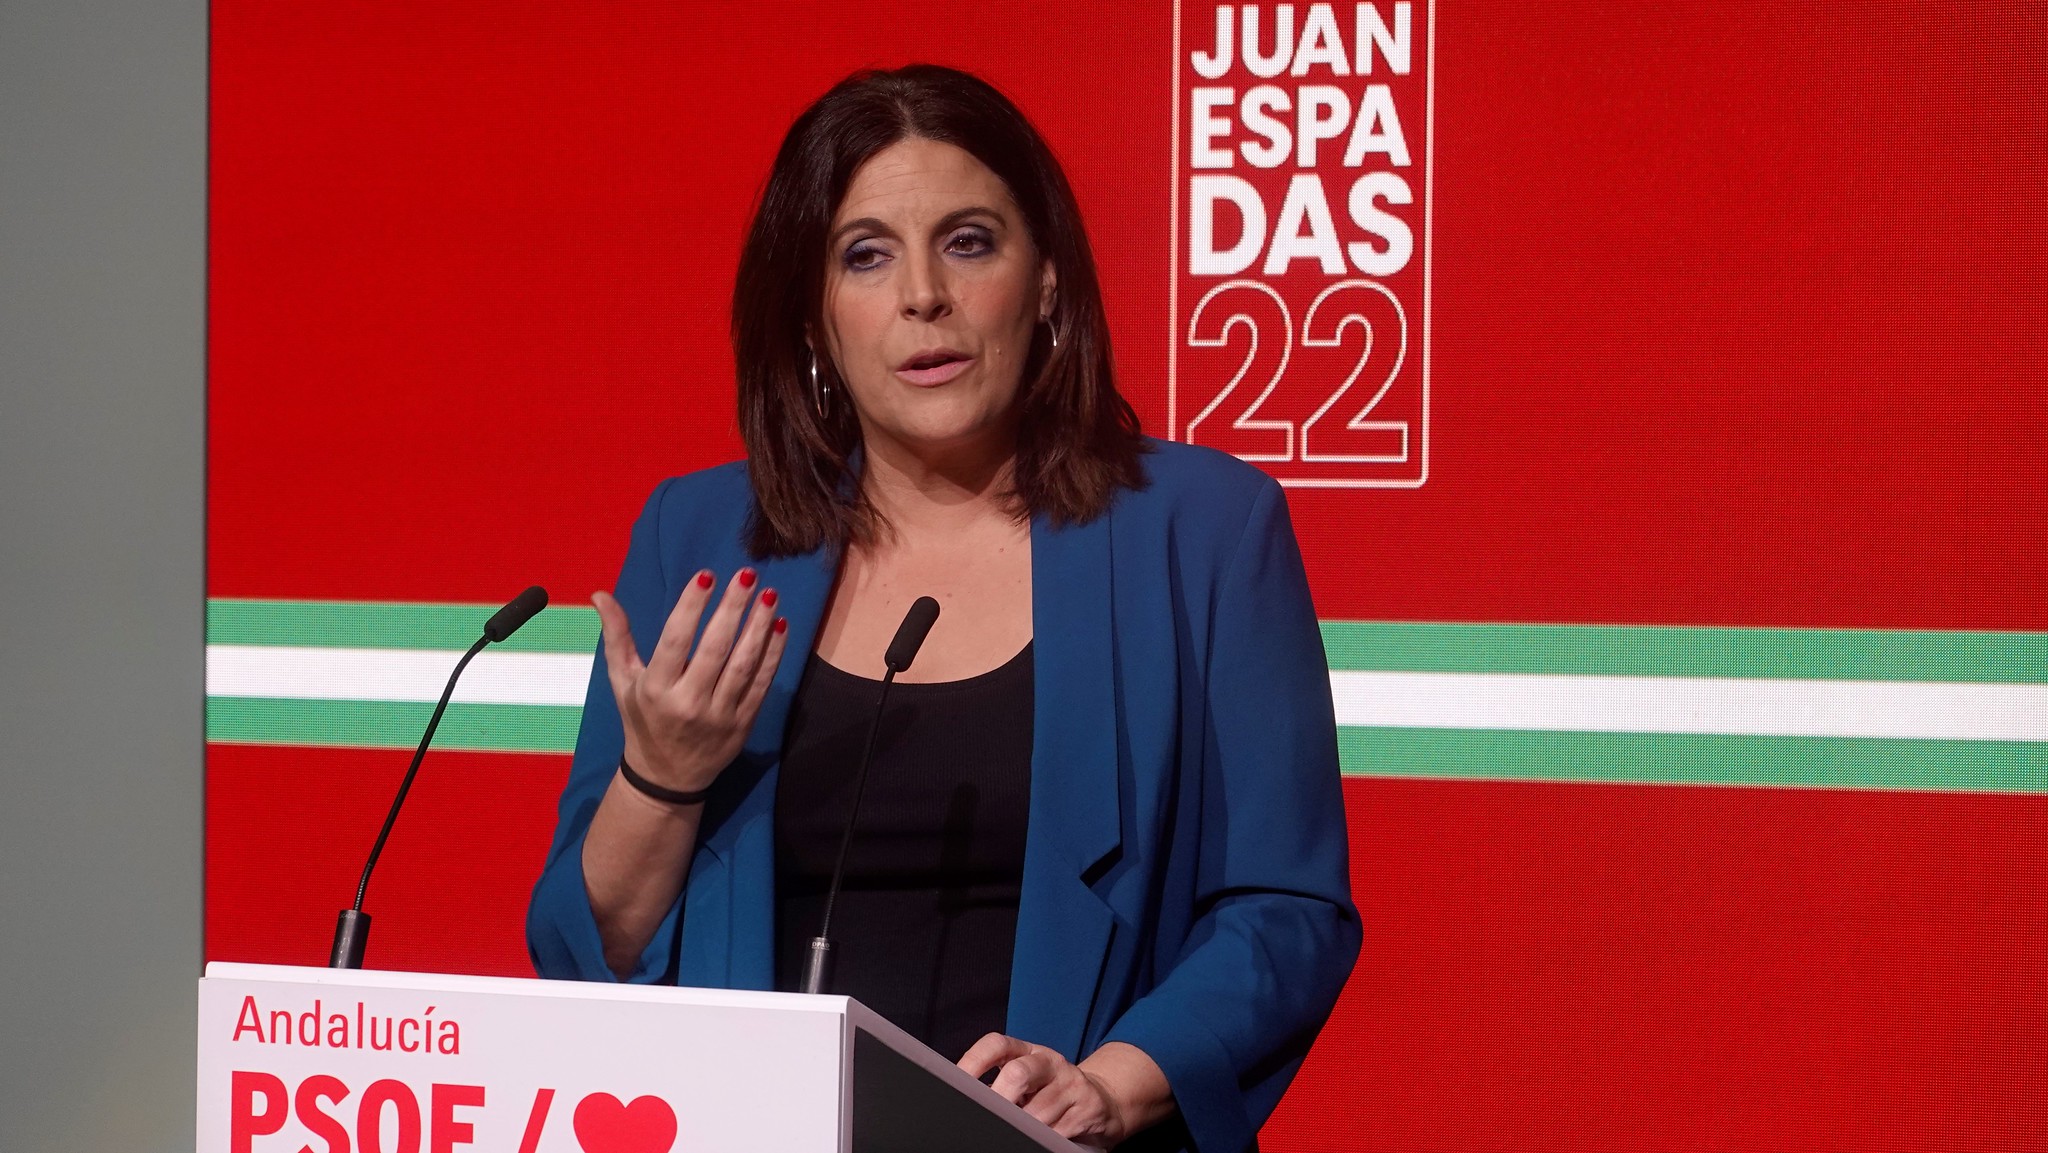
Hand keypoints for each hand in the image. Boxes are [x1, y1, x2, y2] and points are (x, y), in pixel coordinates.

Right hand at [593, 568, 786, 799]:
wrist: (667, 778)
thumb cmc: (642, 720)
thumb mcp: (622, 681)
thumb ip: (616, 637)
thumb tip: (600, 594)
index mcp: (655, 689)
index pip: (675, 641)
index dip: (692, 607)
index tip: (707, 575)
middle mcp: (688, 703)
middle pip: (715, 649)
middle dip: (733, 608)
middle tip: (748, 575)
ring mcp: (719, 716)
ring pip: (744, 665)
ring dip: (759, 628)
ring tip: (769, 596)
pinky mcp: (743, 724)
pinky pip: (761, 684)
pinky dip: (773, 655)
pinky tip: (781, 626)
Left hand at [959, 1035, 1172, 1149]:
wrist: (1102, 1102)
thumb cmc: (1051, 1094)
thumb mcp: (1028, 1082)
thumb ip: (1001, 1086)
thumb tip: (966, 1100)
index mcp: (1028, 1052)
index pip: (996, 1044)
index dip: (974, 1061)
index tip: (957, 1082)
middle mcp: (1050, 1061)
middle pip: (1018, 1074)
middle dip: (1000, 1100)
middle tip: (990, 1117)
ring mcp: (1071, 1082)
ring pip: (1038, 1111)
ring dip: (1025, 1128)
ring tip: (1020, 1132)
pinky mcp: (1089, 1106)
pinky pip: (1058, 1130)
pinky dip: (1045, 1138)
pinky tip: (1044, 1137)